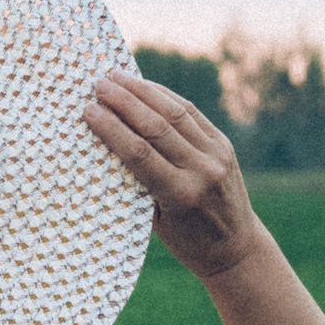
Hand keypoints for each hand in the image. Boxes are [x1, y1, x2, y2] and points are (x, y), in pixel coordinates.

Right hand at [83, 72, 264, 280]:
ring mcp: (217, 154)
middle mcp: (201, 170)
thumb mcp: (155, 220)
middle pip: (156, 127)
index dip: (111, 129)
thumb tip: (108, 147)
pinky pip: (192, 114)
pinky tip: (146, 87)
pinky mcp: (224, 145)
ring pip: (175, 113)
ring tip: (117, 76)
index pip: (139, 153)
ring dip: (143, 92)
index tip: (89, 110)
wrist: (235, 247)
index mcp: (179, 195)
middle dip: (124, 102)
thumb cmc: (185, 241)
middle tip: (98, 84)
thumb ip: (138, 185)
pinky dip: (166, 97)